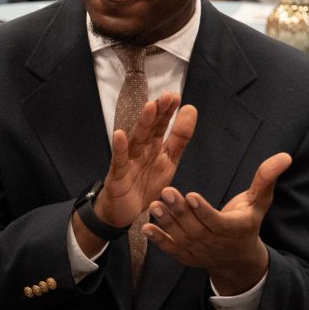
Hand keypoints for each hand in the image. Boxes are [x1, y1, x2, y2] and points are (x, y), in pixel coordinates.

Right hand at [94, 94, 192, 231]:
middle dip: (159, 113)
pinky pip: (118, 160)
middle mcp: (141, 150)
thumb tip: (191, 109)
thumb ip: (179, 138)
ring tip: (149, 107)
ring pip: (136, 140)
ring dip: (143, 124)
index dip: (170, 113)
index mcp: (155, 147)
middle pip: (151, 129)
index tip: (177, 97)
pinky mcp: (117, 175)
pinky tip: (119, 134)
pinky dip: (119, 148)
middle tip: (167, 97)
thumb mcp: (169, 161)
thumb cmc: (145, 185)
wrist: (124, 213)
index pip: (163, 126)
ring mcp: (128, 161)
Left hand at [140, 151, 290, 295]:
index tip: (190, 195)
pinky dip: (158, 241)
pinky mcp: (186, 257)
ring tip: (154, 205)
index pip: (216, 221)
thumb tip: (285, 156)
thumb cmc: (247, 223)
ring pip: (181, 237)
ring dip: (166, 223)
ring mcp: (199, 252)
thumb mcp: (258, 202)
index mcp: (234, 229)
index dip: (203, 210)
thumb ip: (266, 179)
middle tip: (166, 192)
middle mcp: (215, 243)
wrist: (237, 259)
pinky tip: (145, 228)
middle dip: (180, 211)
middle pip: (195, 227)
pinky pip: (171, 249)